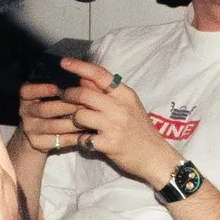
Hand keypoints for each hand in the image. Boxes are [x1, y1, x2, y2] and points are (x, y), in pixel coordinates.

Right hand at [13, 77, 82, 159]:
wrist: (39, 133)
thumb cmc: (51, 106)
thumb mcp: (51, 95)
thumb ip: (63, 87)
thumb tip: (84, 79)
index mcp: (27, 96)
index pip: (28, 91)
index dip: (41, 89)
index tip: (56, 88)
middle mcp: (24, 111)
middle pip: (43, 109)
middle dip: (65, 107)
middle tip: (83, 104)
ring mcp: (30, 128)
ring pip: (52, 126)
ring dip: (72, 123)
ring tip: (87, 118)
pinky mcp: (37, 143)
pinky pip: (58, 140)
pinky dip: (74, 137)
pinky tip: (85, 134)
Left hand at [54, 58, 179, 185]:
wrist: (155, 157)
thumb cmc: (141, 130)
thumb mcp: (128, 106)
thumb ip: (106, 93)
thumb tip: (83, 79)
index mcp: (125, 94)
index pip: (99, 74)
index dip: (79, 66)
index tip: (64, 62)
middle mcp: (120, 107)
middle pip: (84, 94)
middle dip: (69, 95)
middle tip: (64, 98)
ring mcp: (114, 126)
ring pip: (79, 115)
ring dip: (74, 119)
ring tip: (79, 123)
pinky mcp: (108, 144)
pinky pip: (83, 138)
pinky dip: (81, 140)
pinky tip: (88, 140)